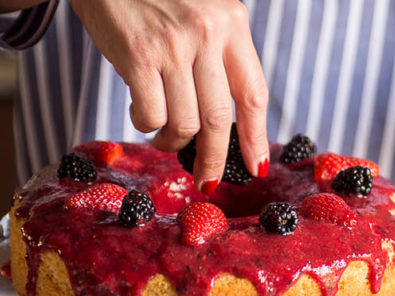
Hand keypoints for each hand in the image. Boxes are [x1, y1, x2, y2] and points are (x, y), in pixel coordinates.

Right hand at [69, 0, 269, 192]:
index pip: (253, 93)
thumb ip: (217, 54)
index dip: (256, 137)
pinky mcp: (138, 56)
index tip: (256, 166)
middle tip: (207, 181)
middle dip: (214, 161)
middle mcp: (208, 34)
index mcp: (232, 23)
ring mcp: (173, 46)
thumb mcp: (202, 10)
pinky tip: (140, 112)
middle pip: (220, 120)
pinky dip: (145, 124)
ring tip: (164, 137)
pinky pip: (150, 115)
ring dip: (172, 143)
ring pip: (184, 124)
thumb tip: (221, 119)